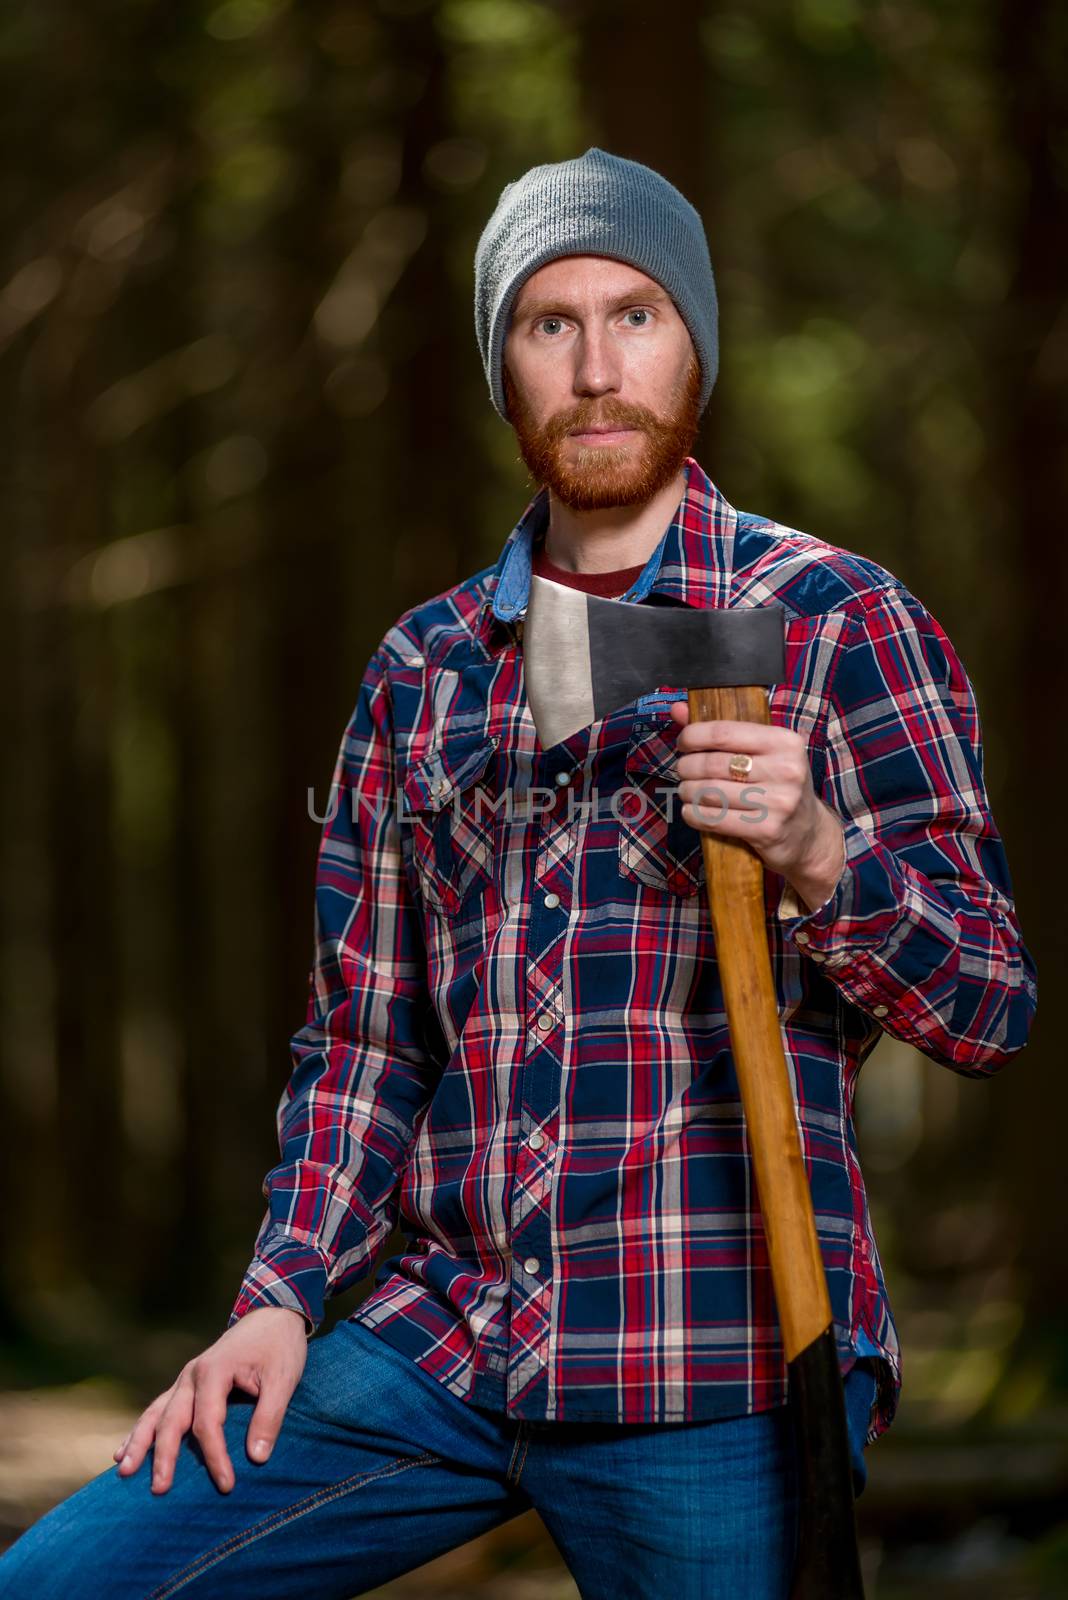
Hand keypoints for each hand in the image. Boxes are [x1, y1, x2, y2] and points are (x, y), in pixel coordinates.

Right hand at [111, 1306, 308, 1494]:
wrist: (272, 1314)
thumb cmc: (279, 1347)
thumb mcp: (283, 1379)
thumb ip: (269, 1417)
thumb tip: (256, 1458)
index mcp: (214, 1371)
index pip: (208, 1423)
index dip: (215, 1456)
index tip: (226, 1485)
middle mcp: (192, 1375)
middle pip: (171, 1420)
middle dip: (163, 1456)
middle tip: (160, 1490)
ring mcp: (185, 1379)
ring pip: (155, 1414)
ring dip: (139, 1443)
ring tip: (124, 1471)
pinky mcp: (185, 1384)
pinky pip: (157, 1409)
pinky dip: (140, 1431)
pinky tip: (122, 1452)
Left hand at [668, 701, 845, 912]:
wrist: (808, 835)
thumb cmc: (778, 786)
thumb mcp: (762, 753)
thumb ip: (722, 731)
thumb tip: (678, 709)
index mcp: (785, 742)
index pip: (724, 732)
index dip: (693, 736)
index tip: (684, 743)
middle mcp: (786, 769)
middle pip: (713, 763)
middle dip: (687, 767)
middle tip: (682, 771)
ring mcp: (778, 802)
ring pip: (710, 792)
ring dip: (688, 791)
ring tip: (686, 790)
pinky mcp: (767, 829)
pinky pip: (715, 819)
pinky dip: (694, 814)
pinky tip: (691, 811)